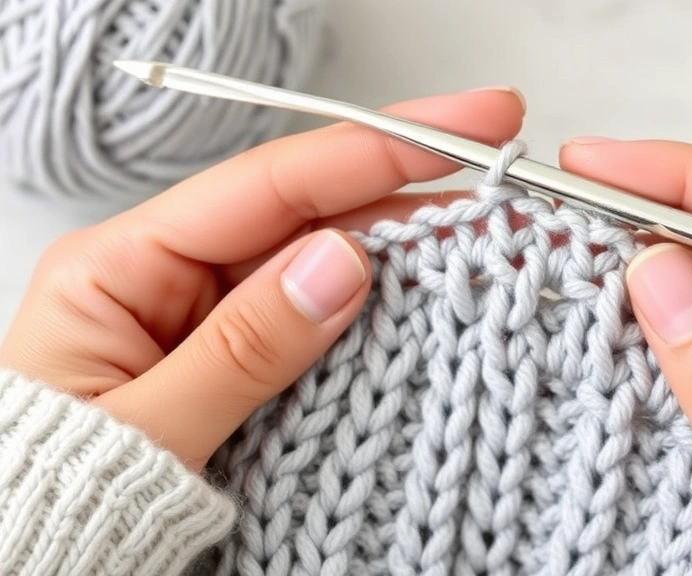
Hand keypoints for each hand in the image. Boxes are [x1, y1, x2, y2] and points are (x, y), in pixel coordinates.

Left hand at [0, 88, 525, 469]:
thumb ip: (240, 351)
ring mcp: (220, 319)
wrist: (45, 568)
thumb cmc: (59, 502)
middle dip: (409, 192)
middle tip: (504, 185)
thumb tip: (342, 264)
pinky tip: (440, 299)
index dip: (371, 149)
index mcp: (123, 268)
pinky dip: (386, 312)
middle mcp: (176, 279)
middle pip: (310, 211)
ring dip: (411, 252)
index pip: (266, 185)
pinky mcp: (250, 362)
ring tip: (493, 243)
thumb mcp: (144, 433)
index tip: (461, 128)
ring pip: (329, 265)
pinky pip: (327, 323)